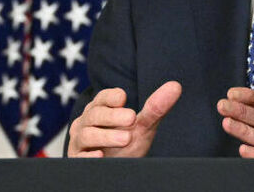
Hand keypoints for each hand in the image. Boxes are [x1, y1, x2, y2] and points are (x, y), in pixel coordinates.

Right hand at [67, 81, 181, 157]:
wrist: (116, 169)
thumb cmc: (126, 142)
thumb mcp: (142, 126)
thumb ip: (156, 108)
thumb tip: (176, 86)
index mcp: (100, 109)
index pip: (102, 98)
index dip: (111, 96)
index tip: (123, 98)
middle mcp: (86, 122)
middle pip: (95, 114)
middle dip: (112, 115)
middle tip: (132, 118)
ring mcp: (80, 141)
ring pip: (87, 134)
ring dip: (105, 136)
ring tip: (126, 139)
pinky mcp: (77, 159)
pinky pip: (79, 157)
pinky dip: (89, 156)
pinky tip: (100, 157)